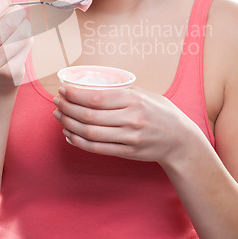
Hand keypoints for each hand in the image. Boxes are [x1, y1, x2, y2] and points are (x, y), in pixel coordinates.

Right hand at [0, 0, 32, 92]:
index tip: (5, 1)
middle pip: (7, 24)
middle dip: (15, 13)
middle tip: (17, 12)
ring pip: (20, 35)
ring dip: (23, 26)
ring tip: (20, 27)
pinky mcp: (11, 74)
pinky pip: (26, 46)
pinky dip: (27, 39)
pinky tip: (22, 41)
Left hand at [53, 86, 199, 167]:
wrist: (181, 140)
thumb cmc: (161, 112)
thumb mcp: (146, 94)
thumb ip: (122, 92)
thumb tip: (92, 87)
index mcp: (134, 100)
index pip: (97, 98)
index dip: (75, 95)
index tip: (63, 90)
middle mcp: (131, 119)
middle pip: (89, 115)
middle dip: (68, 108)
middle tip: (57, 102)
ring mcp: (129, 138)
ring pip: (90, 133)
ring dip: (69, 124)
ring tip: (59, 116)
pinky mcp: (127, 152)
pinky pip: (97, 148)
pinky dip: (79, 141)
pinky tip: (69, 134)